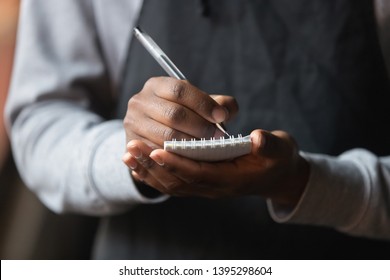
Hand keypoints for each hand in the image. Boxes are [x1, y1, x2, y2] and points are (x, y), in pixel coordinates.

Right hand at [123, 77, 237, 147]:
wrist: (154, 134)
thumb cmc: (183, 116)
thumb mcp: (199, 105)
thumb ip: (219, 104)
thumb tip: (227, 111)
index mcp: (157, 85)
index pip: (180, 90)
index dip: (203, 104)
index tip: (221, 116)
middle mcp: (140, 100)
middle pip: (174, 114)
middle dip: (200, 126)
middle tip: (217, 136)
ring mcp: (133, 122)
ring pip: (167, 136)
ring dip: (191, 144)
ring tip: (207, 148)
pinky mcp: (132, 143)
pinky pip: (158, 152)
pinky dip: (177, 156)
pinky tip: (192, 157)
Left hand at [123, 129, 309, 207]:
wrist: (276, 174)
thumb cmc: (277, 158)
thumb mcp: (280, 149)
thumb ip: (270, 145)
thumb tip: (257, 138)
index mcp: (232, 180)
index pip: (199, 173)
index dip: (178, 163)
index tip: (156, 149)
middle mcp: (214, 188)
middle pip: (178, 180)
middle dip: (153, 165)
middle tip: (131, 148)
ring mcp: (206, 188)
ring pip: (171, 184)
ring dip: (148, 170)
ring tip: (128, 154)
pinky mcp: (200, 183)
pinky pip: (172, 183)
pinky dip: (153, 175)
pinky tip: (136, 165)